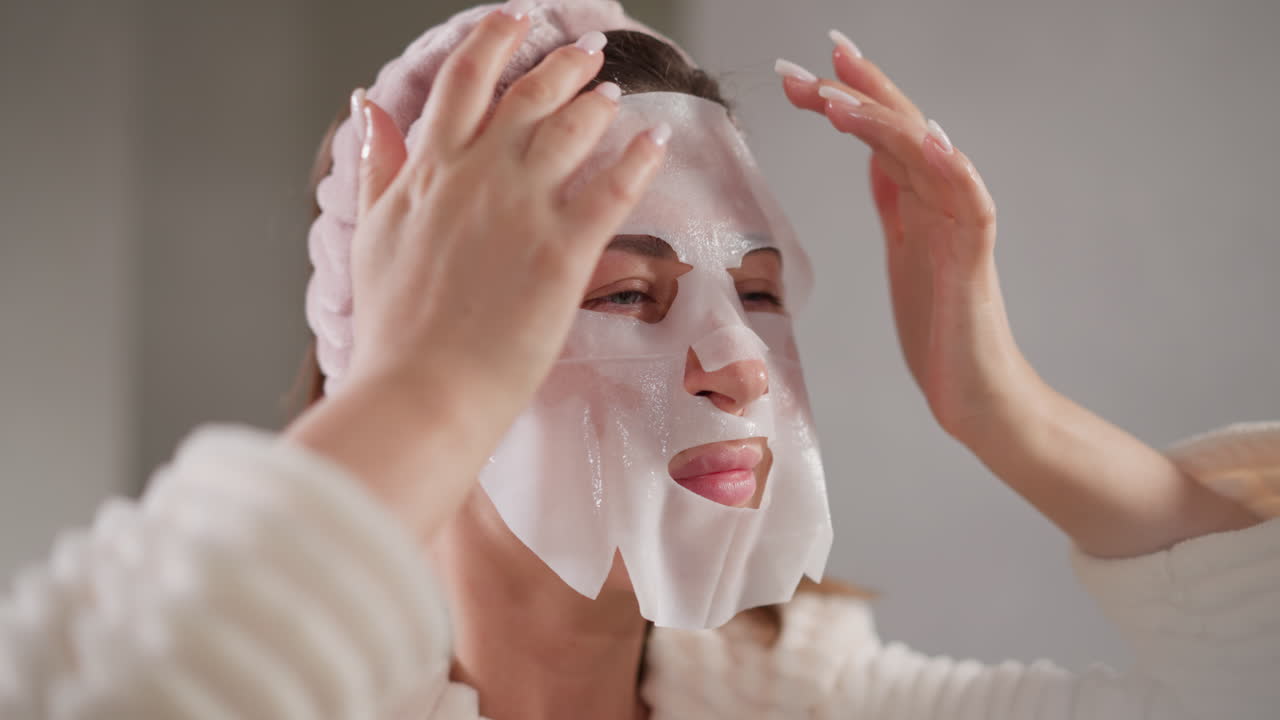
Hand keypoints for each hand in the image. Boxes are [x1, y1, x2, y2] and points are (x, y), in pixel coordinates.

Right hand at [288, 10, 666, 537]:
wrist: (420, 390)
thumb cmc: (393, 328)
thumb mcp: (371, 234)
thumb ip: (377, 165)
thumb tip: (366, 107)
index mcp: (430, 171)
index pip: (465, 83)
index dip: (494, 41)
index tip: (515, 18)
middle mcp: (479, 176)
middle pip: (530, 97)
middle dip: (563, 64)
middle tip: (589, 50)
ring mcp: (524, 209)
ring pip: (573, 129)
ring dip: (599, 102)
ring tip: (614, 91)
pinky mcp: (565, 250)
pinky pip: (613, 187)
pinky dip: (640, 157)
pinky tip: (657, 139)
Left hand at [778, 38, 1040, 440]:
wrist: (976, 395)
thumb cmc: (940, 329)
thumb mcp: (904, 253)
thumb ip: (895, 202)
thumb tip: (873, 156)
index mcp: (918, 201)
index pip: (880, 133)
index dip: (846, 96)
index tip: (798, 72)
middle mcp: (941, 202)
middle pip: (898, 129)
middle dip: (852, 92)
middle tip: (798, 67)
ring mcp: (960, 228)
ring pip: (926, 157)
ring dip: (882, 122)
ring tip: (835, 99)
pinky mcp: (974, 263)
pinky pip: (972, 205)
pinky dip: (955, 169)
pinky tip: (932, 139)